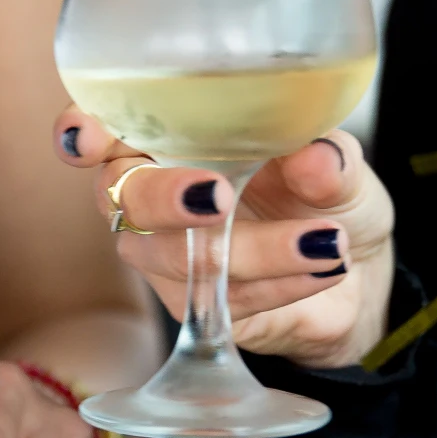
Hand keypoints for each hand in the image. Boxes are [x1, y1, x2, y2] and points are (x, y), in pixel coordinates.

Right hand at [54, 110, 395, 368]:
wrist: (355, 266)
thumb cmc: (323, 193)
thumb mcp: (338, 162)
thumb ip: (325, 155)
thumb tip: (316, 155)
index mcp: (170, 139)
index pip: (105, 130)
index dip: (81, 132)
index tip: (86, 137)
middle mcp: (155, 196)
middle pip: (123, 197)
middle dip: (164, 196)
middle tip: (219, 194)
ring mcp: (168, 256)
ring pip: (178, 256)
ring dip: (257, 248)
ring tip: (326, 239)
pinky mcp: (194, 307)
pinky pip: (221, 298)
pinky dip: (283, 280)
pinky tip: (325, 263)